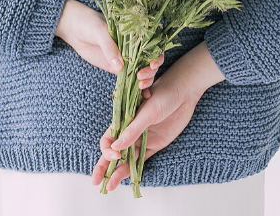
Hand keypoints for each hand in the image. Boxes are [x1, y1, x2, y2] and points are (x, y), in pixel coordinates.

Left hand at [55, 0, 164, 76]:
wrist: (74, 29)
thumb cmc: (89, 24)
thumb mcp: (100, 31)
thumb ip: (109, 47)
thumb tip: (119, 67)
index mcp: (134, 34)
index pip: (152, 45)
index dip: (156, 55)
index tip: (151, 63)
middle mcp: (133, 47)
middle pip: (150, 61)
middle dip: (151, 70)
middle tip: (141, 77)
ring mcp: (125, 58)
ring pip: (142, 71)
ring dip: (147, 80)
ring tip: (140, 86)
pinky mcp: (116, 68)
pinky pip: (129, 78)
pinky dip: (137, 87)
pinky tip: (142, 96)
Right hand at [91, 40, 224, 189]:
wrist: (184, 92)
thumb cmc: (163, 96)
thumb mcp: (148, 112)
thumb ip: (133, 130)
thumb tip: (116, 148)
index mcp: (125, 118)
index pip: (109, 137)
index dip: (108, 148)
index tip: (115, 155)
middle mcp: (131, 130)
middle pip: (114, 150)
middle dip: (104, 165)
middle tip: (96, 181)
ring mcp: (142, 138)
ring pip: (126, 158)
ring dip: (118, 171)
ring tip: (109, 187)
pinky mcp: (154, 144)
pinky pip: (141, 159)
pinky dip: (133, 169)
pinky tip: (125, 179)